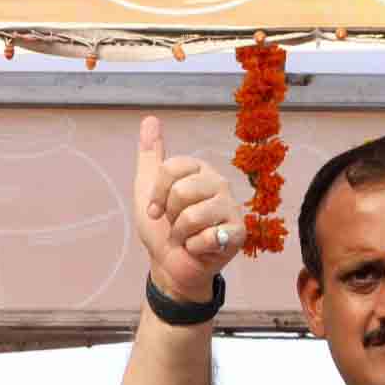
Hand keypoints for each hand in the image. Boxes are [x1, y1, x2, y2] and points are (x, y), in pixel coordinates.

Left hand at [133, 115, 243, 303]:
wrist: (169, 265)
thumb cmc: (162, 228)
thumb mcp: (147, 189)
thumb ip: (150, 156)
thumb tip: (149, 119)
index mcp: (200, 170)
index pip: (172, 168)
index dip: (157, 194)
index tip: (156, 210)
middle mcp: (219, 183)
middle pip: (181, 191)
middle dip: (170, 216)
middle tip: (176, 224)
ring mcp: (232, 207)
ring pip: (191, 216)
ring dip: (180, 234)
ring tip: (186, 236)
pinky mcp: (238, 233)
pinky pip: (206, 237)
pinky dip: (194, 248)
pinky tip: (201, 248)